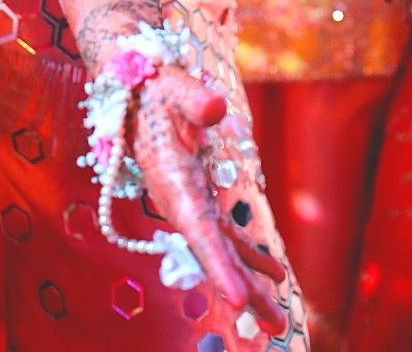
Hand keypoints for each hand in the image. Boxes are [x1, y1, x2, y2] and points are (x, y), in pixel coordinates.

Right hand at [133, 68, 286, 335]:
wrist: (133, 90)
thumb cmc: (154, 86)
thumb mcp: (172, 85)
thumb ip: (193, 98)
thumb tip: (216, 106)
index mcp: (173, 180)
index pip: (198, 231)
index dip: (218, 265)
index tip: (239, 301)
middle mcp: (179, 201)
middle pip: (213, 254)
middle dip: (242, 291)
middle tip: (277, 326)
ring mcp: (188, 204)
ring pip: (221, 251)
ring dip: (249, 282)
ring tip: (278, 317)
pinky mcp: (197, 198)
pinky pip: (224, 235)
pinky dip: (247, 254)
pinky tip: (273, 272)